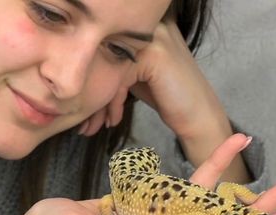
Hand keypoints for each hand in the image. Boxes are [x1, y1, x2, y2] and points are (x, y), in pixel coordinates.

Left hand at [79, 16, 229, 139]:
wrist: (198, 116)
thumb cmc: (167, 97)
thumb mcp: (135, 75)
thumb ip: (114, 65)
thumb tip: (77, 72)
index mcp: (142, 28)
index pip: (103, 51)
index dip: (91, 82)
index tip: (83, 110)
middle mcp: (149, 27)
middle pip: (103, 59)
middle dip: (91, 94)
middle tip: (83, 123)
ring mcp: (153, 38)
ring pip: (109, 71)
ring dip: (99, 103)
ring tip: (91, 126)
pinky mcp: (154, 55)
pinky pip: (120, 79)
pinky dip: (114, 103)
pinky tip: (114, 121)